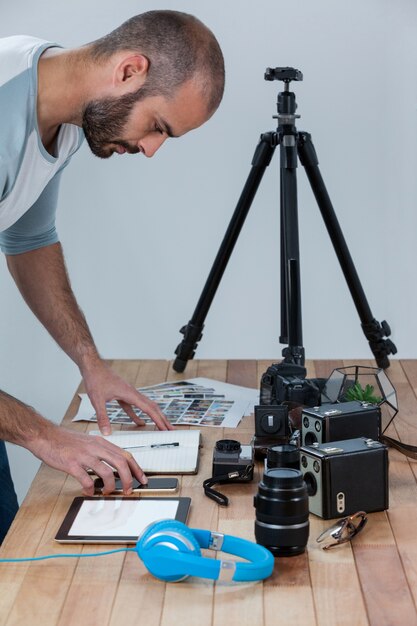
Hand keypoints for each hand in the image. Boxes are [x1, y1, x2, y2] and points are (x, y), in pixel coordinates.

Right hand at [30, 424, 145, 494]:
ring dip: (110, 487)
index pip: (125, 455)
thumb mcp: (88, 441)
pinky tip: (89, 492)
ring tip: (108, 493)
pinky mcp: (72, 464)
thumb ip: (100, 451)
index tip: (141, 478)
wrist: (45, 435)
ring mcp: (84, 456)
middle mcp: (95, 448)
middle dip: (128, 479)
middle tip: (129, 490)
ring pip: (106, 473)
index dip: (136, 468)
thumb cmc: (65, 440)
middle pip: (120, 463)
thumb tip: (113, 466)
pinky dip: (90, 489)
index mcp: (101, 442)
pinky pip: (86, 480)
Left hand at [81, 359, 172, 434]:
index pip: (149, 409)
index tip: (166, 429)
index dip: (158, 420)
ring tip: (160, 426)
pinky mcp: (123, 394)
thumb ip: (102, 417)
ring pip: (145, 406)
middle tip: (171, 430)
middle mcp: (133, 393)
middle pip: (152, 407)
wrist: (93, 366)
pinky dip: (138, 415)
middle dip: (162, 419)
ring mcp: (129, 394)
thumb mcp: (97, 400)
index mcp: (130, 394)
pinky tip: (139, 423)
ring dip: (153, 416)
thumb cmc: (96, 379)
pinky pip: (134, 407)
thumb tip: (106, 433)